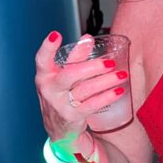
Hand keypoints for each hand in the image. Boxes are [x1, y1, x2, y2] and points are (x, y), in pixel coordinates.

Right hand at [34, 31, 125, 145]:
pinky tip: (118, 91)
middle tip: (110, 63)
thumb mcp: (63, 76)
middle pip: (70, 74)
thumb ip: (75, 58)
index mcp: (45, 75)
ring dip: (105, 81)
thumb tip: (87, 38)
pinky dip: (107, 97)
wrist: (59, 128)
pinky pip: (92, 105)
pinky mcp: (72, 116)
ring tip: (121, 75)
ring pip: (84, 89)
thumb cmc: (62, 96)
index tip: (56, 35)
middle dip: (92, 67)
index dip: (47, 47)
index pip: (42, 59)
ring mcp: (59, 104)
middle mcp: (49, 89)